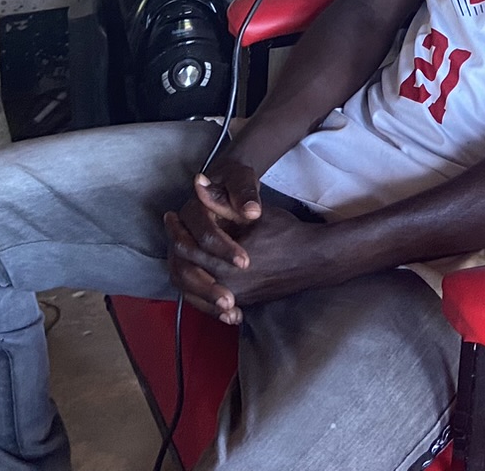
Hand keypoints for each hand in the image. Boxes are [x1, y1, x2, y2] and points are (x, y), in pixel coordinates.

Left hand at [166, 204, 325, 324]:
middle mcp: (228, 285)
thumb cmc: (284, 233)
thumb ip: (220, 203)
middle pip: (186, 273)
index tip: (171, 216)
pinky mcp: (244, 302)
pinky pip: (211, 300)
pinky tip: (196, 272)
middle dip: (177, 250)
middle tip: (172, 232)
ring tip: (181, 251)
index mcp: (227, 263)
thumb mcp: (251, 215)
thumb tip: (197, 183)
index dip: (176, 230)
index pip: (187, 249)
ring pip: (195, 290)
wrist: (313, 259)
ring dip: (185, 269)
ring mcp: (236, 297)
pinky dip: (199, 287)